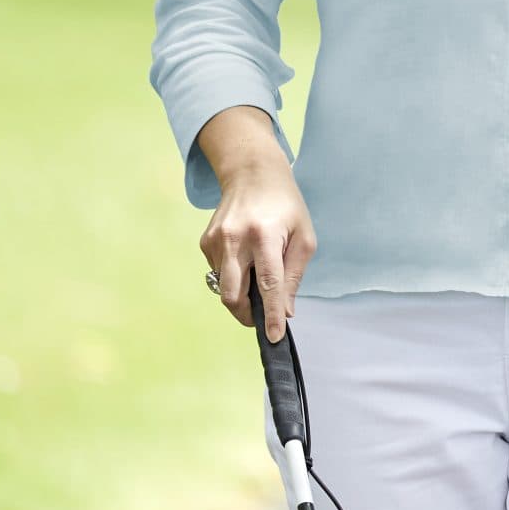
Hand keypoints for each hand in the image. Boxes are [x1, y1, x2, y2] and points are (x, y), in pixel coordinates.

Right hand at [201, 158, 316, 342]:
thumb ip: (294, 275)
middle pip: (234, 295)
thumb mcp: (303, 236)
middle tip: (261, 317)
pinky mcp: (205, 242)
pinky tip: (244, 258)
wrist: (252, 173)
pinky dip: (233, 277)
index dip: (272, 314)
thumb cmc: (285, 205)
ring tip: (256, 275)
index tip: (273, 336)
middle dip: (247, 314)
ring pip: (224, 288)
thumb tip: (286, 311)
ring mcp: (216, 240)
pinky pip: (218, 273)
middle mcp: (235, 238)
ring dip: (241, 294)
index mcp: (265, 235)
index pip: (268, 284)